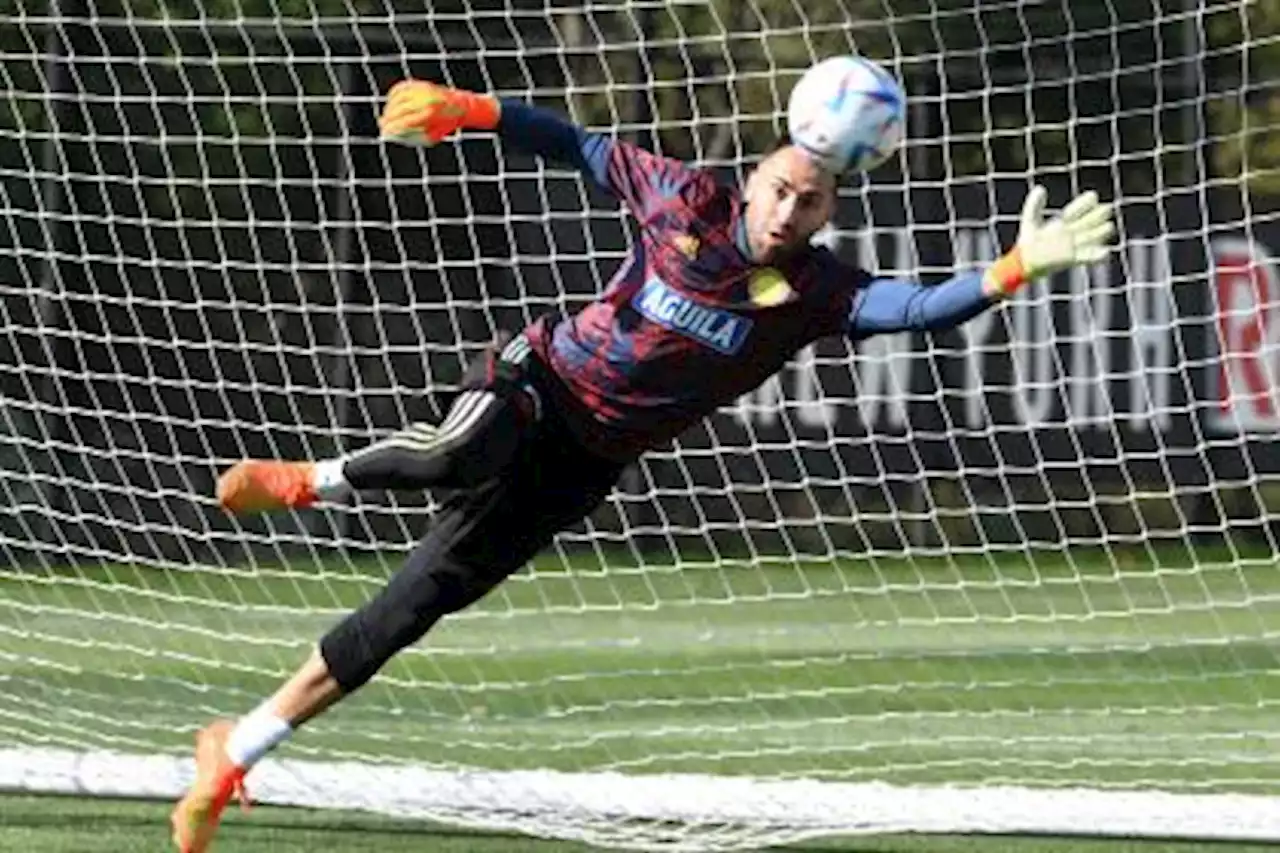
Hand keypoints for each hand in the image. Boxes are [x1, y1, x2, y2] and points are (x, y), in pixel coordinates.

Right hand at [377, 79, 500, 147]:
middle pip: (398, 110)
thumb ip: (412, 136)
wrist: (460, 106)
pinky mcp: (419, 84)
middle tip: (382, 125)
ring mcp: (421, 90)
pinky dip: (393, 96)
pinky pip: (400, 88)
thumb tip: (392, 135)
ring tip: (386, 116)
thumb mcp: (432, 136)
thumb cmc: (445, 125)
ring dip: (388, 108)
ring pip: (397, 99)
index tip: (385, 132)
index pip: (404, 122)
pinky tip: (391, 103)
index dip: (393, 128)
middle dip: (388, 119)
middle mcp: (424, 100)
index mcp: (429, 115)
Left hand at [985, 185, 1114, 295]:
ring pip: (1090, 238)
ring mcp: (1072, 246)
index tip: (1093, 196)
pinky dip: (1096, 256)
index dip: (1084, 204)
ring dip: (1100, 233)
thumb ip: (1034, 205)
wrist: (1024, 262)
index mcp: (1061, 223)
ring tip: (1109, 227)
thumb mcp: (1030, 220)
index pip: (1076, 211)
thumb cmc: (1027, 242)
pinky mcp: (1072, 259)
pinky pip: (1086, 257)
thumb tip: (1040, 188)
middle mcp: (1069, 234)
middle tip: (1107, 208)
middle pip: (1087, 223)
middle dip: (1097, 216)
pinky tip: (1106, 252)